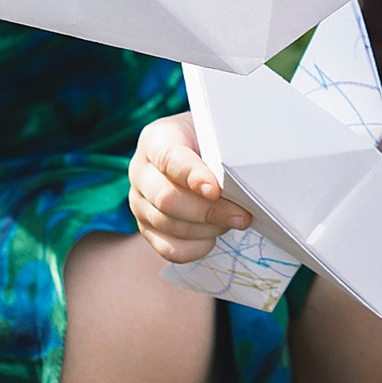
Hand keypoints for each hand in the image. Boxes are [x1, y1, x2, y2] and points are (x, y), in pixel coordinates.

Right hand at [129, 114, 258, 262]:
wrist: (198, 151)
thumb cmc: (210, 141)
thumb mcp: (216, 134)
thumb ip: (223, 152)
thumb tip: (241, 181)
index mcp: (156, 139)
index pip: (169, 158)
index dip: (192, 176)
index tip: (215, 190)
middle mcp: (141, 171)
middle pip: (166, 198)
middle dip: (209, 211)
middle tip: (241, 216)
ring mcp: (140, 202)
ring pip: (168, 225)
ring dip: (207, 228)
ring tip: (232, 221)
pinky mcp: (148, 228)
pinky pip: (169, 248)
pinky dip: (196, 247)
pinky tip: (213, 237)